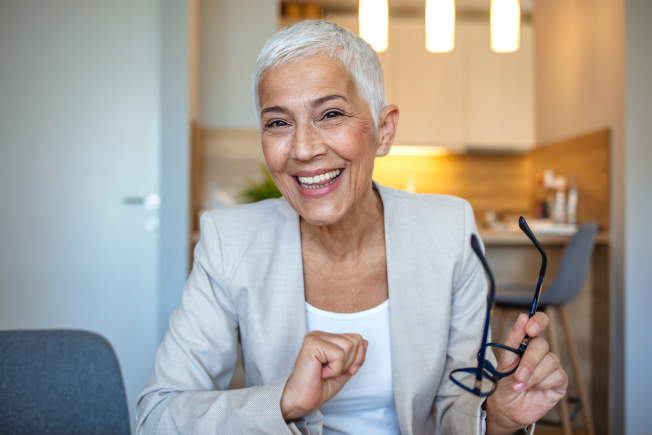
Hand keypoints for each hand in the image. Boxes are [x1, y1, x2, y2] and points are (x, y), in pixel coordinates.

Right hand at [280, 331, 367, 420]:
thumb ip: (353, 356)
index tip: (343, 371)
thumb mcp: (343, 371)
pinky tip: (321, 373)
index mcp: (326, 338)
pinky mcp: (312, 345)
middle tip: (332, 373)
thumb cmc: (318, 388)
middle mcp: (320, 334)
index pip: (356, 339)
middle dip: (350, 363)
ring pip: (349, 346)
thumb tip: (364, 341)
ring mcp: (315, 338)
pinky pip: (338, 354)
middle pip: (355, 341)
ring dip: (341, 366)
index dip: (357, 359)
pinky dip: (334, 369)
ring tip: (326, 372)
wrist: (300, 402)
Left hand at [485, 312, 567, 434]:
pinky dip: (543, 383)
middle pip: (541, 345)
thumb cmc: (504, 383)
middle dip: (529, 362)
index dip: (538, 321)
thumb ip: (513, 340)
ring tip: (520, 386)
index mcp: (526, 343)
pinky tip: (534, 390)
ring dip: (533, 376)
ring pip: (550, 361)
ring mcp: (551, 366)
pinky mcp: (560, 381)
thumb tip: (523, 317)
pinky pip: (557, 375)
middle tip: (518, 376)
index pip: (539, 322)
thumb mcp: (504, 362)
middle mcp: (541, 352)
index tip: (530, 328)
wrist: (506, 408)